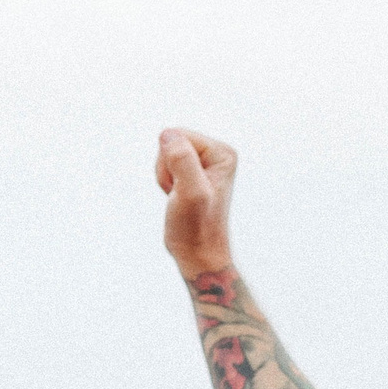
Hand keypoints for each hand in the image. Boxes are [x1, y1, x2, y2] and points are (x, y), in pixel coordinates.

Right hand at [157, 128, 237, 276]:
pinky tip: (178, 198)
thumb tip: (169, 135)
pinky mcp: (194, 173)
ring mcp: (205, 163)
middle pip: (170, 142)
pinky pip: (165, 165)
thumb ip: (182, 161)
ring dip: (165, 177)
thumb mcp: (190, 193)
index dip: (170, 162)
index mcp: (222, 153)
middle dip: (166, 169)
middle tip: (180, 194)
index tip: (185, 187)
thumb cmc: (196, 227)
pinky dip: (165, 181)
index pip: (177, 135)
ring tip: (180, 198)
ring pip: (164, 154)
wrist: (198, 253)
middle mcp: (217, 154)